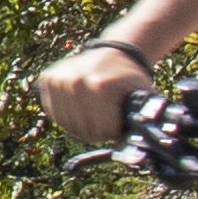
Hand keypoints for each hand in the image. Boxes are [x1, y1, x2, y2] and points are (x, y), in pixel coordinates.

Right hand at [37, 39, 157, 145]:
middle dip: (98, 130)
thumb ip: (145, 121)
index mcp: (99, 86)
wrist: (113, 52)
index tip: (120, 123)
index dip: (114, 132)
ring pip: (67, 125)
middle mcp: (75, 81)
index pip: (103, 131)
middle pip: (84, 129)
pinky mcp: (47, 79)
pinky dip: (66, 115)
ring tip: (94, 113)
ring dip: (81, 125)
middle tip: (107, 118)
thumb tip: (150, 146)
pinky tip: (79, 108)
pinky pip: (54, 113)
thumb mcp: (143, 98)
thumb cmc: (129, 79)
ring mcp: (59, 79)